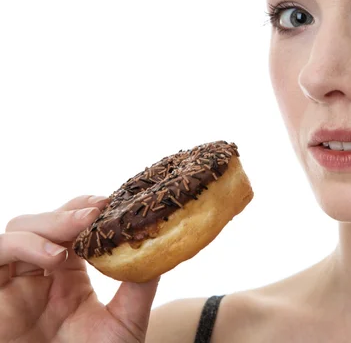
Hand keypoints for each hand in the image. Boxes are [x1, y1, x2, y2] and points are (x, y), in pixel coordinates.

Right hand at [0, 195, 159, 342]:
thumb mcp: (125, 322)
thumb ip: (139, 286)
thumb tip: (161, 249)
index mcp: (68, 275)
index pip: (71, 228)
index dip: (87, 210)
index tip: (113, 202)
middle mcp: (38, 275)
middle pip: (44, 222)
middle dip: (69, 211)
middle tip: (99, 209)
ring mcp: (14, 284)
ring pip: (18, 230)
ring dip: (50, 223)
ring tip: (82, 230)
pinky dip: (24, 246)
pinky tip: (56, 257)